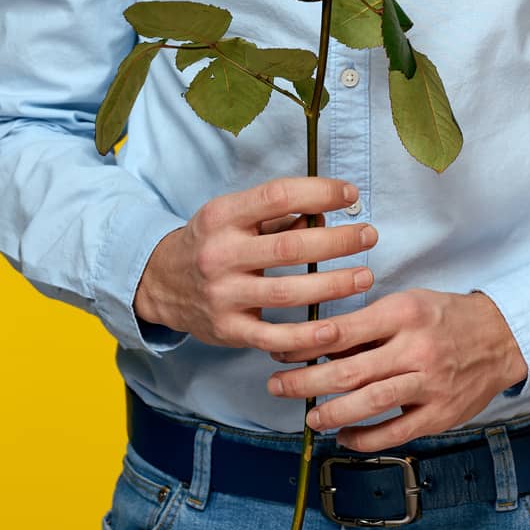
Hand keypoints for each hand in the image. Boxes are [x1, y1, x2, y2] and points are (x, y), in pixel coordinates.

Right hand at [133, 176, 377, 350]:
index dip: (319, 192)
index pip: (277, 196)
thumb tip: (326, 213)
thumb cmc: (211, 242)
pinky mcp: (228, 330)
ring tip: (364, 276)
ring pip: (288, 293)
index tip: (351, 195)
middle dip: (337, 241)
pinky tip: (335, 328)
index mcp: (223, 216)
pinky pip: (274, 337)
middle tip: (368, 235)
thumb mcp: (232, 216)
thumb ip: (277, 215)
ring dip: (333, 286)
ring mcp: (223, 295)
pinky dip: (307, 336)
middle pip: (289, 247)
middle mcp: (220, 254)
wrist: (160, 283)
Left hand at [265, 288, 528, 450]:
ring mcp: (429, 384)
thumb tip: (319, 343)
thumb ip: (369, 325)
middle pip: (351, 370)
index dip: (307, 344)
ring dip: (332, 413)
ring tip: (309, 417)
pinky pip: (396, 432)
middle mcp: (415, 348)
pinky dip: (366, 438)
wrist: (502, 337)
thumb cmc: (446, 317)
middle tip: (278, 387)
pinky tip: (345, 437)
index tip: (281, 352)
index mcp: (404, 312)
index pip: (345, 330)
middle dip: (307, 381)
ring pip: (371, 403)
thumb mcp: (408, 303)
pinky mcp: (440, 414)